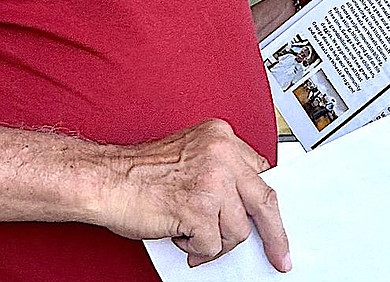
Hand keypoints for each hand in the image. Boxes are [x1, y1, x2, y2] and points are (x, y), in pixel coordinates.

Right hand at [99, 119, 290, 270]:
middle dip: (275, 235)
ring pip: (237, 230)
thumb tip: (245, 203)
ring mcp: (212, 180)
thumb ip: (221, 170)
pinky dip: (195, 249)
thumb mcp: (191, 154)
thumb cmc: (141, 171)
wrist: (106, 179)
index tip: (276, 222)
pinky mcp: (199, 209)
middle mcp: (222, 153)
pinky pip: (212, 245)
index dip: (266, 203)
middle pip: (264, 200)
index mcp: (222, 136)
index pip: (261, 173)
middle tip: (280, 256)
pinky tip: (178, 234)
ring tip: (189, 230)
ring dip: (214, 240)